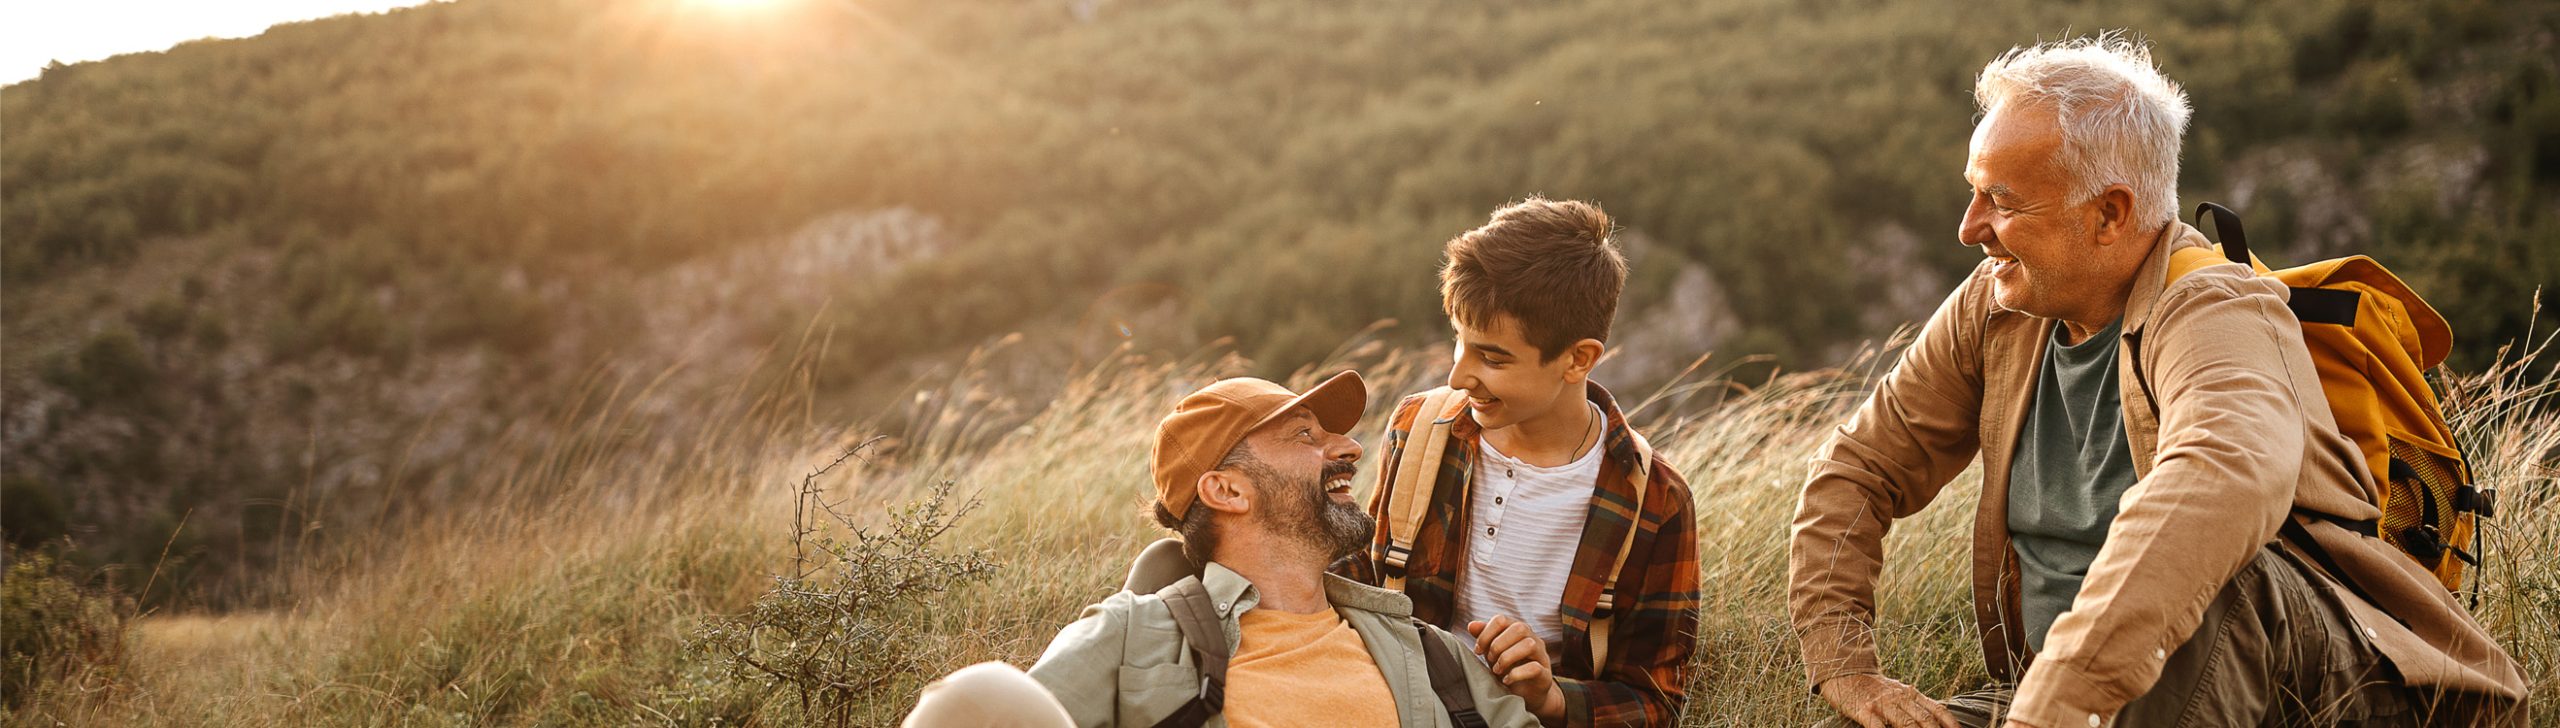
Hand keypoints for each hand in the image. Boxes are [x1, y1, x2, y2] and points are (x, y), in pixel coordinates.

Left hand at [1466, 616, 1563, 721]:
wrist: (1525, 694)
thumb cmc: (1508, 668)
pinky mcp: (1545, 675)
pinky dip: (1516, 674)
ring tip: (1497, 670)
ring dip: (1507, 657)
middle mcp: (1533, 638)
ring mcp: (1541, 656)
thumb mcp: (1492, 652)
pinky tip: (1506, 680)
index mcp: (1518, 630)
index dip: (1486, 633)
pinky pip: (1535, 668)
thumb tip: (1472, 625)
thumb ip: (1484, 637)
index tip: (1477, 650)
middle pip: (1519, 628)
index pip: (1502, 619)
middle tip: (1490, 659)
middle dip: (1498, 644)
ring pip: (1529, 645)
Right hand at [1817, 673, 1957, 727]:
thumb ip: (1915, 704)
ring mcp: (1881, 704)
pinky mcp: (1864, 709)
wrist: (1844, 672)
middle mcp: (1899, 697)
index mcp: (1910, 693)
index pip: (1936, 709)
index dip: (1950, 723)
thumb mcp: (1898, 691)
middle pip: (1924, 719)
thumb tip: (1936, 719)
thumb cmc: (1873, 687)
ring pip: (1905, 724)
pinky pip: (1877, 726)